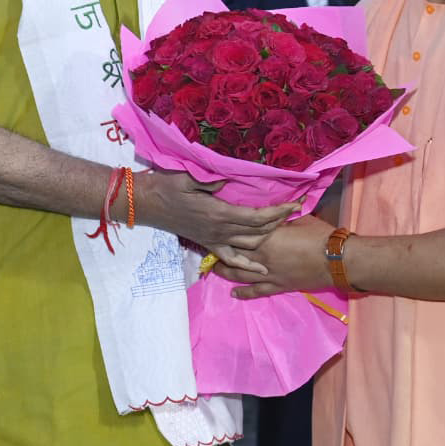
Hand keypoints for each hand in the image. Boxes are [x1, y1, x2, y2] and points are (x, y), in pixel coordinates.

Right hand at [135, 169, 297, 255]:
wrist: (147, 203)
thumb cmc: (167, 186)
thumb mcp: (189, 177)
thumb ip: (211, 181)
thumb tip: (228, 182)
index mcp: (219, 212)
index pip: (257, 216)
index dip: (279, 212)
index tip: (295, 204)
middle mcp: (219, 229)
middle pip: (258, 231)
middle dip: (280, 222)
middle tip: (297, 211)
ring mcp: (214, 239)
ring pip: (250, 245)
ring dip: (269, 238)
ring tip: (284, 228)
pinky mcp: (207, 243)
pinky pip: (231, 259)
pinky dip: (247, 265)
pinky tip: (262, 269)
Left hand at [212, 215, 335, 298]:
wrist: (337, 260)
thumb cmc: (320, 236)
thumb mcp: (299, 220)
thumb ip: (282, 219)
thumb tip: (276, 213)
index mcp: (267, 236)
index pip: (241, 233)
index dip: (227, 232)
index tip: (216, 228)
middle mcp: (262, 256)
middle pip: (235, 255)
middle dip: (220, 252)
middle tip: (209, 248)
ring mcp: (269, 274)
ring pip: (240, 274)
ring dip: (225, 272)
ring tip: (213, 269)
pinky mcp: (278, 286)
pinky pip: (256, 291)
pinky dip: (244, 293)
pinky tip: (233, 293)